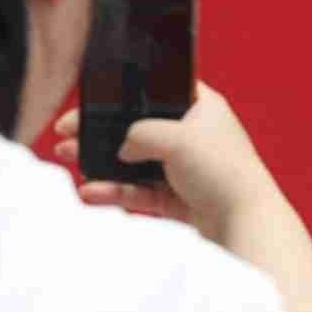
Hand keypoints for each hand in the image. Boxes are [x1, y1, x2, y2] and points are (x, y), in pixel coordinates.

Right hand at [53, 82, 278, 241]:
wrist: (244, 221)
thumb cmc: (221, 169)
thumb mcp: (176, 138)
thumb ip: (139, 134)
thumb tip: (122, 147)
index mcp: (202, 107)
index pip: (158, 90)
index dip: (125, 94)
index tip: (92, 100)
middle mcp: (195, 134)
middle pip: (140, 128)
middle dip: (102, 131)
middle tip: (67, 133)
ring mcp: (186, 168)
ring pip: (136, 162)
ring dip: (103, 161)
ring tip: (67, 158)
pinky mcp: (180, 198)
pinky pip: (140, 191)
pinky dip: (115, 191)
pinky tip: (89, 191)